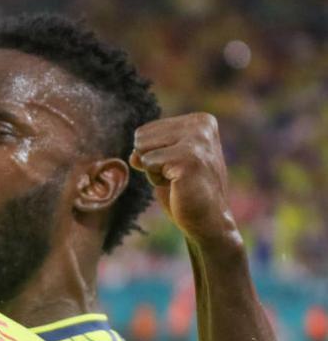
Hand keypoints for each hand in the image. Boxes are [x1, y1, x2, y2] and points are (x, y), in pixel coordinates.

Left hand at [130, 113, 241, 249]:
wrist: (207, 220)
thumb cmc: (184, 191)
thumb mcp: (163, 162)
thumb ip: (147, 149)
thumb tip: (133, 154)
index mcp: (200, 120)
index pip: (145, 131)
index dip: (153, 155)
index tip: (177, 167)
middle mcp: (202, 125)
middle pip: (141, 137)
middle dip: (151, 161)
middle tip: (176, 176)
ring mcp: (197, 141)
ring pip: (142, 148)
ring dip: (153, 170)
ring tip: (177, 180)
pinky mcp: (189, 158)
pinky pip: (147, 162)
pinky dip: (156, 179)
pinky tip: (178, 186)